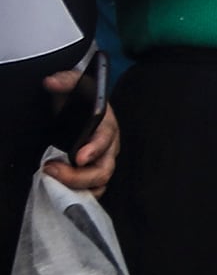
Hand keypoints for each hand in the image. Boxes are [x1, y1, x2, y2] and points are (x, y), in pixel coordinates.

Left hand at [37, 70, 117, 195]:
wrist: (81, 107)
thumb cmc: (80, 98)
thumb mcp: (74, 83)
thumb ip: (66, 80)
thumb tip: (51, 82)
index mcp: (107, 125)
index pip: (106, 139)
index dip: (94, 149)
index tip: (78, 157)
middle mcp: (109, 147)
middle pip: (103, 169)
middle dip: (78, 175)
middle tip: (51, 169)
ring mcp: (102, 161)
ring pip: (98, 183)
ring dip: (77, 187)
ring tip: (53, 180)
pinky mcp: (94, 172)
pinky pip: (92, 189)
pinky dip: (80, 193)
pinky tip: (61, 190)